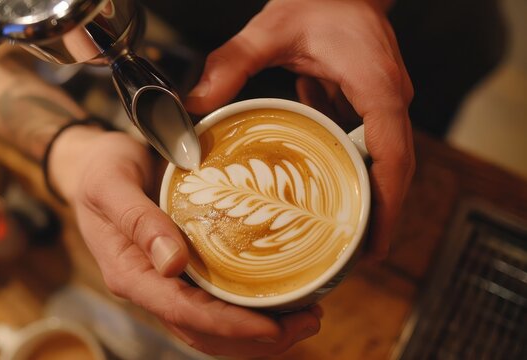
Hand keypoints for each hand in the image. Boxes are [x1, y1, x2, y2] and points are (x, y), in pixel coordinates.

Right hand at [48, 127, 321, 355]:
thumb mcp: (111, 184)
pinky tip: (280, 297)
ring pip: (212, 326)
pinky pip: (215, 301)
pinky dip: (248, 308)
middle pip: (203, 332)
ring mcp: (166, 281)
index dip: (228, 326)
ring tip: (306, 318)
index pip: (181, 312)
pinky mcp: (182, 269)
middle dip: (256, 338)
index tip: (272, 328)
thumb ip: (138, 220)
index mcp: (130, 273)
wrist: (95, 165)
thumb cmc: (102, 169)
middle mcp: (150, 285)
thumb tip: (174, 263)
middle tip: (309, 322)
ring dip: (258, 331)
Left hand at [185, 0, 414, 259]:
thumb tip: (195, 103)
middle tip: (355, 259)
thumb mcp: (272, 28)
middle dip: (380, 217)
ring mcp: (381, 106)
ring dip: (368, 203)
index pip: (394, 156)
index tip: (375, 242)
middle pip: (396, 173)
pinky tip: (328, 199)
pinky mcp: (367, 107)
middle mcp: (388, 101)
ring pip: (384, 166)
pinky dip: (352, 178)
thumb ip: (232, 63)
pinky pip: (366, 150)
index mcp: (377, 88)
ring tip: (343, 243)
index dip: (388, 204)